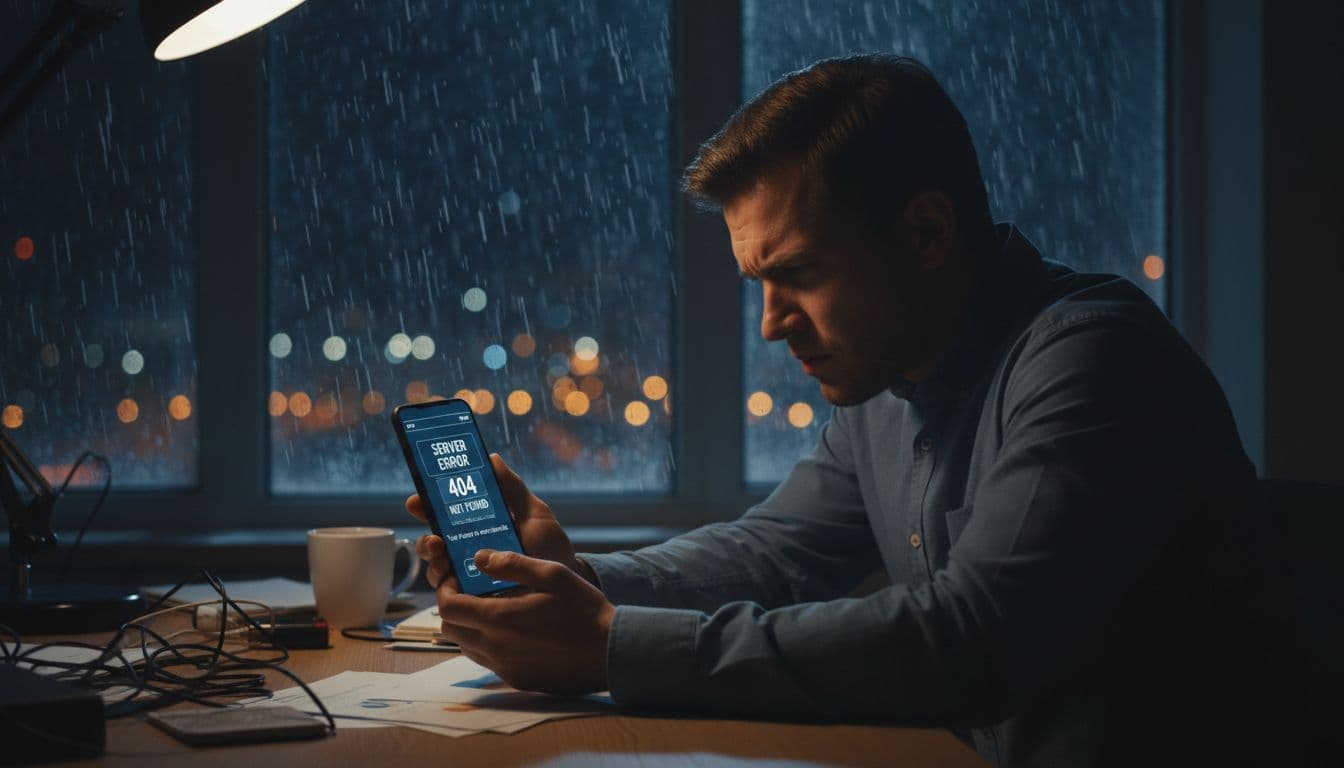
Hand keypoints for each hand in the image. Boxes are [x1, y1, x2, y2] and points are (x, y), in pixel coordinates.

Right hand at [407, 453, 592, 592]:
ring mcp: (469, 579)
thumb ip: (513, 489)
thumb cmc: (550, 549)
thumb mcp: (534, 515)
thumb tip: (491, 458)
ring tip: (444, 558)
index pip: (444, 515)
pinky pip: (450, 597)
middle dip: (426, 539)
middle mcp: (468, 553)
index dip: (426, 506)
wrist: (567, 589)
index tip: (417, 501)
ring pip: (436, 570)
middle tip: (434, 537)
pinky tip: (454, 582)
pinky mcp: (474, 603)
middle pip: (433, 543)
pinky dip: (446, 588)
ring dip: (434, 562)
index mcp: (478, 528)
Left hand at [436, 549, 613, 693]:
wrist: (610, 652)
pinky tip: (511, 631)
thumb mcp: (553, 574)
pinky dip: (486, 644)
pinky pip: (486, 661)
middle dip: (453, 606)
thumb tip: (479, 557)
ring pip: (465, 646)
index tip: (455, 577)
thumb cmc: (584, 610)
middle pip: (450, 628)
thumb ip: (512, 564)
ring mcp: (504, 666)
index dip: (444, 589)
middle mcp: (495, 647)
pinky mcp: (516, 678)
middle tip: (470, 590)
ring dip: (468, 626)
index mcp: (499, 618)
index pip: (447, 607)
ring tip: (490, 608)